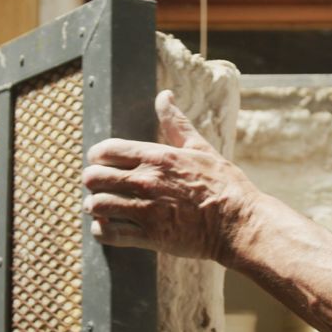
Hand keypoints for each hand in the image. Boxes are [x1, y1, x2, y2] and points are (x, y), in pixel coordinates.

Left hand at [83, 90, 259, 259]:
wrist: (238, 222)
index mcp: (156, 157)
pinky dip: (101, 230)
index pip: (106, 150)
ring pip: (96, 204)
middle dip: (93, 181)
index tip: (101, 163)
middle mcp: (146, 181)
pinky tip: (108, 226)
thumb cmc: (223, 184)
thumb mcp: (200, 147)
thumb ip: (176, 123)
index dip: (97, 156)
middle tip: (101, 186)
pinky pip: (107, 233)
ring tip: (102, 208)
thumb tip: (165, 95)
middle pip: (94, 177)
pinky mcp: (149, 236)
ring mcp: (145, 210)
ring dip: (95, 206)